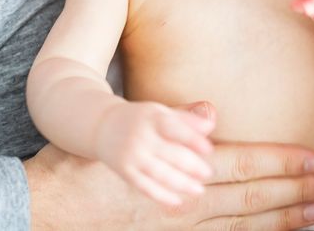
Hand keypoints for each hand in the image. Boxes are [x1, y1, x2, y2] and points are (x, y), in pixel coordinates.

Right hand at [26, 102, 313, 229]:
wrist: (45, 212)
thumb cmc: (81, 168)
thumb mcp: (121, 136)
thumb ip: (169, 124)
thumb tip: (209, 112)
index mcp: (181, 176)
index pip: (246, 165)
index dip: (284, 162)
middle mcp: (189, 207)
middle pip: (255, 197)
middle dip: (299, 190)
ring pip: (247, 224)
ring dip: (286, 217)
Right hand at [96, 99, 213, 205]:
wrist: (102, 126)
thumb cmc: (141, 119)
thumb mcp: (160, 112)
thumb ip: (186, 119)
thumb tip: (210, 125)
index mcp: (152, 117)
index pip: (174, 128)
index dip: (192, 139)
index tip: (208, 149)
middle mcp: (141, 136)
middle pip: (169, 153)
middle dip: (191, 165)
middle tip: (208, 173)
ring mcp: (132, 155)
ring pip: (159, 173)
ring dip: (181, 184)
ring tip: (199, 190)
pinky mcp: (125, 171)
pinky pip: (145, 186)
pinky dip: (161, 195)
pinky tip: (177, 200)